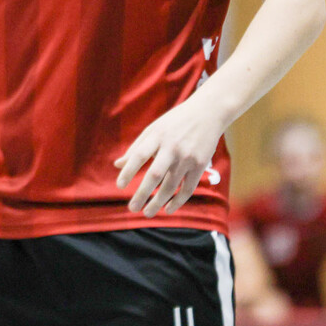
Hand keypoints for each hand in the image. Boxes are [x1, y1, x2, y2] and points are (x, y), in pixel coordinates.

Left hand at [115, 97, 225, 216]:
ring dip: (158, 202)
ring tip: (147, 213)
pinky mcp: (200, 165)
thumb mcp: (154, 129)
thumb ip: (136, 147)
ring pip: (171, 185)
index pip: (139, 155)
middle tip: (132, 208)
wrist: (208, 113)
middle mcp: (172, 147)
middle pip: (155, 174)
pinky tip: (168, 210)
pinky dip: (178, 201)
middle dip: (142, 193)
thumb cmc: (175, 122)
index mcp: (157, 136)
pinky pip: (188, 188)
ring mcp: (187, 157)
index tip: (119, 185)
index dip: (129, 171)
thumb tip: (117, 165)